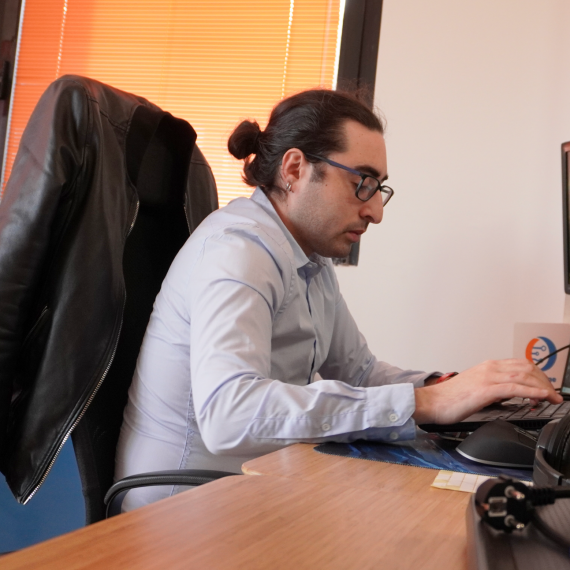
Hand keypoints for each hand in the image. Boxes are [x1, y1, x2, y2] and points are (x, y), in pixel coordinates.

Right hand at [412, 359, 562, 424]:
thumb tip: (505, 395)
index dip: (537, 375)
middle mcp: (489, 368)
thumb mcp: (474, 388)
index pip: (520, 364)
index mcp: (486, 367)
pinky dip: (534, 392)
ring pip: (525, 376)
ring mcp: (488, 377)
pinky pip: (516, 388)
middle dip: (544, 380)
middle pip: (527, 368)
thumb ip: (490, 387)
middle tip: (552, 394)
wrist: (431, 402)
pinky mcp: (487, 390)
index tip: (545, 387)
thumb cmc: (448, 399)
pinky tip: (542, 398)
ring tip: (552, 398)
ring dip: (543, 387)